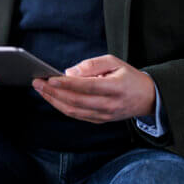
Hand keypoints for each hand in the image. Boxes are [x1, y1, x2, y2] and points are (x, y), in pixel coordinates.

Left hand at [32, 55, 154, 122]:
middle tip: (37, 82)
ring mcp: (104, 116)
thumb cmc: (128, 76)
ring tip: (40, 89)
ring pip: (74, 111)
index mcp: (115, 88)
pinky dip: (61, 107)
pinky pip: (77, 115)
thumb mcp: (114, 62)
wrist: (147, 98)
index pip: (87, 87)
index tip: (50, 78)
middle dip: (53, 92)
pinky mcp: (100, 121)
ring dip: (54, 101)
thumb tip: (69, 72)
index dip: (67, 84)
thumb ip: (91, 65)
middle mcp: (109, 105)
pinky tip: (52, 97)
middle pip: (76, 101)